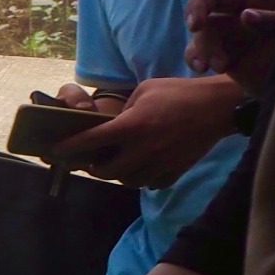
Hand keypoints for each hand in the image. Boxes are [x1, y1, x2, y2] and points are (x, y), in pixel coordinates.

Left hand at [52, 75, 241, 187]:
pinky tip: (141, 168)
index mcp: (132, 126)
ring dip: (118, 175)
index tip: (56, 151)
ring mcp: (161, 163)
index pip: (91, 142)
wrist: (218, 106)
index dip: (70, 148)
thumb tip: (113, 125)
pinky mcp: (177, 171)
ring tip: (116, 165)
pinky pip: (151, 183)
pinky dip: (142, 178)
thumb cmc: (179, 92)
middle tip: (90, 162)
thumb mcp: (144, 91)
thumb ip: (125, 110)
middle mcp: (143, 149)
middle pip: (107, 172)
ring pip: (129, 181)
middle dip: (94, 169)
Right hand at [187, 0, 274, 96]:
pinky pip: (198, 49)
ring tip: (216, 65)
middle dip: (198, 6)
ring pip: (204, 26)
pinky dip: (195, 56)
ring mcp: (234, 31)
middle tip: (194, 25)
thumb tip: (246, 15)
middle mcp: (249, 7)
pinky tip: (201, 68)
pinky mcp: (223, 52)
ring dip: (204, 43)